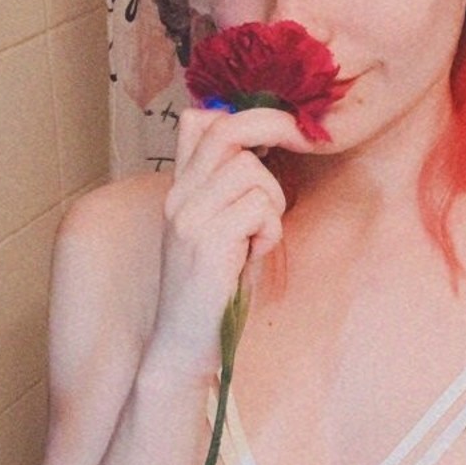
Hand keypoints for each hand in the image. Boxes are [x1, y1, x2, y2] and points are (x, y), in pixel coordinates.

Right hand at [152, 106, 308, 377]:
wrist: (184, 344)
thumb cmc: (213, 290)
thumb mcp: (218, 231)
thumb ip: (226, 191)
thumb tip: (254, 147)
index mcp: (179, 190)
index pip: (202, 122)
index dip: (247, 120)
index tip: (276, 142)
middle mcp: (178, 197)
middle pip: (228, 133)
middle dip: (271, 142)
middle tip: (287, 171)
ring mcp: (188, 217)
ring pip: (251, 171)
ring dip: (271, 202)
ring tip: (259, 234)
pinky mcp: (206, 242)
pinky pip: (258, 208)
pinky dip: (269, 232)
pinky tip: (254, 255)